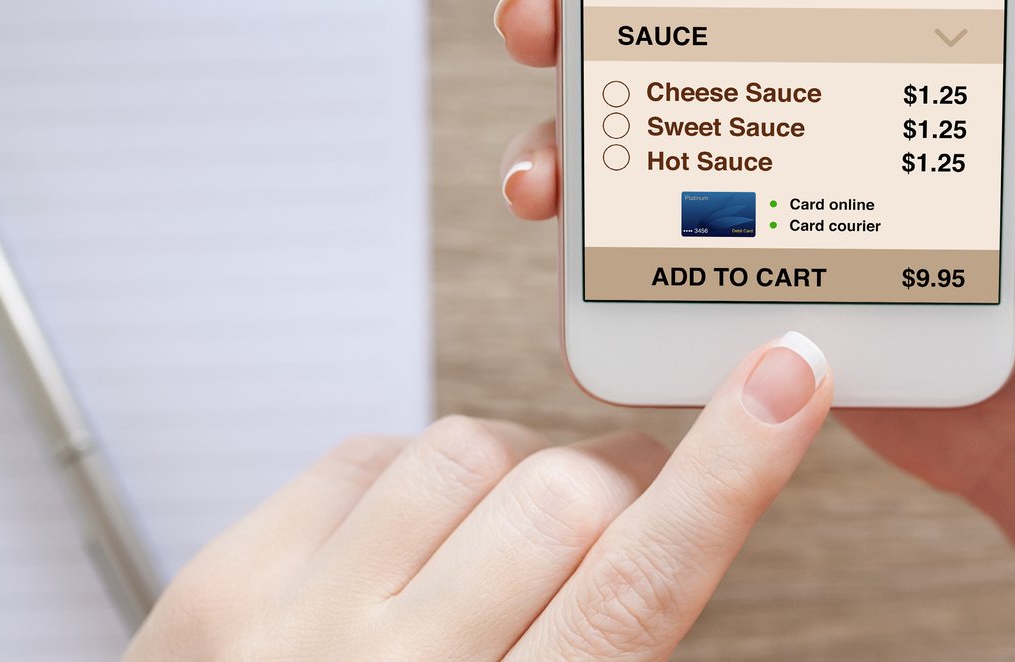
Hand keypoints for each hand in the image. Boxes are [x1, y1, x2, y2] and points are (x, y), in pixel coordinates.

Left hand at [126, 334, 831, 660]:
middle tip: (617, 512)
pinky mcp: (227, 582)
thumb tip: (663, 512)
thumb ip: (602, 640)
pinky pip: (368, 451)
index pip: (641, 587)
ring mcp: (299, 628)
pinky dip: (412, 477)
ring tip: (497, 544)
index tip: (787, 379)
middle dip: (613, 484)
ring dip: (512, 471)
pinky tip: (409, 542)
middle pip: (567, 499)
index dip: (726, 473)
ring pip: (469, 450)